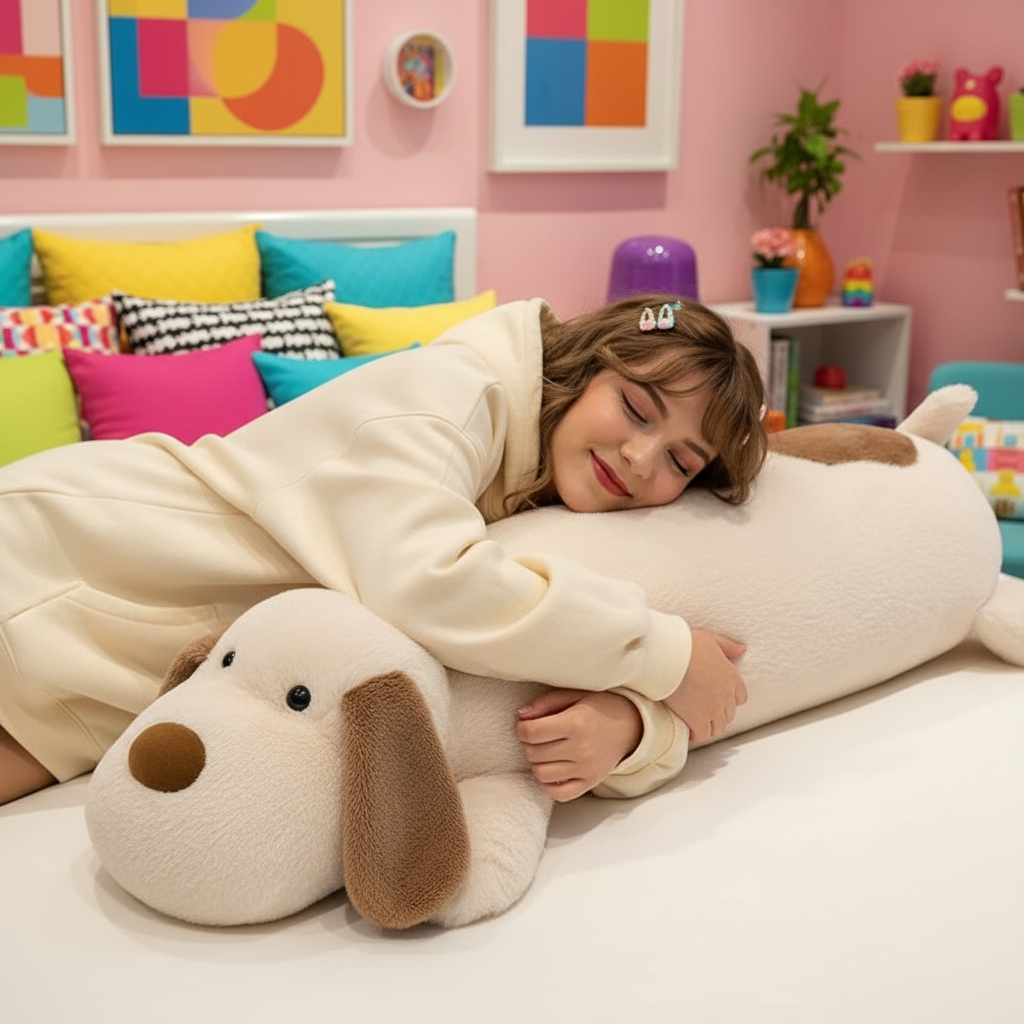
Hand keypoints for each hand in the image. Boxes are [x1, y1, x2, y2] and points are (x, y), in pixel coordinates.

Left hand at [515, 689, 641, 801]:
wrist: (631, 726)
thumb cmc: (599, 707)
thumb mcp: (574, 695)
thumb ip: (545, 703)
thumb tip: (520, 715)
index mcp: (576, 723)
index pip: (531, 732)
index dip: (521, 728)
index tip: (524, 724)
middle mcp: (582, 748)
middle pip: (533, 753)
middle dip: (527, 744)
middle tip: (535, 736)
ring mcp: (587, 769)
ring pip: (541, 774)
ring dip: (535, 762)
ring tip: (544, 751)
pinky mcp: (591, 783)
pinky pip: (558, 794)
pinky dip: (547, 784)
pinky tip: (550, 769)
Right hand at [664, 630, 747, 744]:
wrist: (667, 656)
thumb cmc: (685, 645)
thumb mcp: (710, 639)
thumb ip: (728, 646)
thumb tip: (742, 649)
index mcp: (732, 676)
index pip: (741, 697)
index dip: (729, 699)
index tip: (716, 697)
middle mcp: (726, 695)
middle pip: (728, 714)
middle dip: (718, 713)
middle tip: (702, 709)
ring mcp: (713, 709)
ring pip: (717, 727)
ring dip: (708, 726)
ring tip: (695, 721)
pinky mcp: (697, 719)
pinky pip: (702, 735)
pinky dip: (696, 735)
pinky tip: (687, 729)